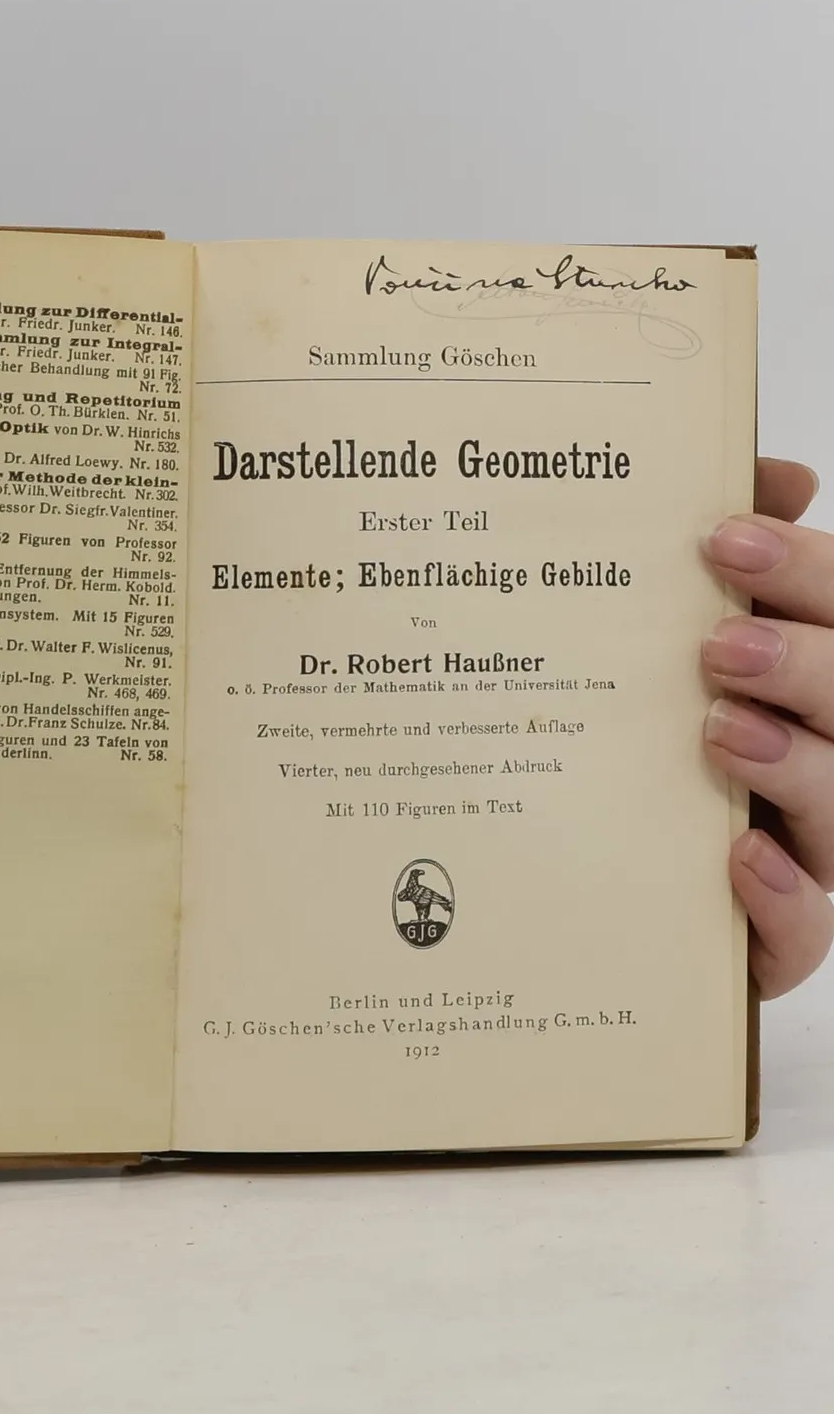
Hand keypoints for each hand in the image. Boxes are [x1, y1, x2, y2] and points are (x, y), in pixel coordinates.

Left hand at [702, 458, 833, 995]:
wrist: (602, 897)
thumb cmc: (665, 759)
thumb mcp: (683, 652)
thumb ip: (739, 568)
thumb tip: (778, 474)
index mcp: (813, 684)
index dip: (805, 571)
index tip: (723, 539)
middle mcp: (826, 761)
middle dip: (802, 665)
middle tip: (717, 643)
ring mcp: (812, 850)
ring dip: (790, 764)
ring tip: (719, 731)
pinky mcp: (778, 939)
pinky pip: (802, 928)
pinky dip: (779, 893)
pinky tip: (738, 853)